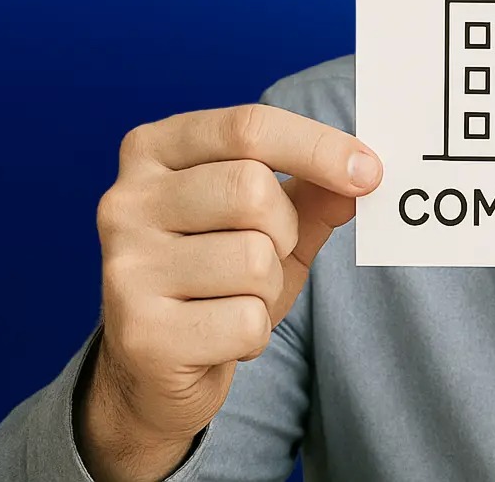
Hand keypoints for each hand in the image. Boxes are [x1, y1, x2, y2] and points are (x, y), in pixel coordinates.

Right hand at [81, 103, 382, 481]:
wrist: (153, 367)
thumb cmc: (217, 279)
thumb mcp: (269, 223)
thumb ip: (312, 191)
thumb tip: (362, 175)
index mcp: (152, 151)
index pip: (247, 127)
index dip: (318, 147)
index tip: (370, 172)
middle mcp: (125, 201)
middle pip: (251, 189)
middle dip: (285, 229)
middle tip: (269, 256)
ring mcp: (126, 267)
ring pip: (253, 260)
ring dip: (269, 289)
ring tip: (235, 299)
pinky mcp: (141, 333)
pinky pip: (245, 322)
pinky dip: (253, 334)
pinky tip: (219, 337)